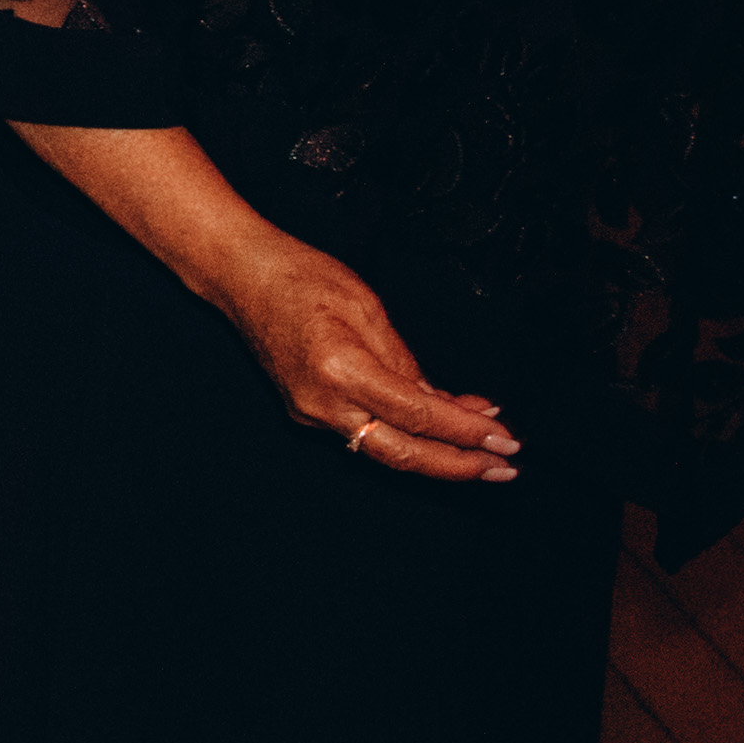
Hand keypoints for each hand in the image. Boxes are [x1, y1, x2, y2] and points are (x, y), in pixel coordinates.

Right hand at [196, 222, 519, 482]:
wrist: (239, 276)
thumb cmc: (299, 275)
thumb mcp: (367, 305)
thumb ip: (405, 359)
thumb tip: (441, 401)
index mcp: (340, 369)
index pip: (418, 414)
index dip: (465, 430)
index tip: (504, 437)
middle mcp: (323, 402)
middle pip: (403, 453)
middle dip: (459, 465)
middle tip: (504, 467)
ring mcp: (311, 412)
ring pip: (385, 449)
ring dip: (436, 452)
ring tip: (482, 447)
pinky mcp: (307, 411)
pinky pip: (365, 432)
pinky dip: (404, 433)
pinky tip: (434, 425)